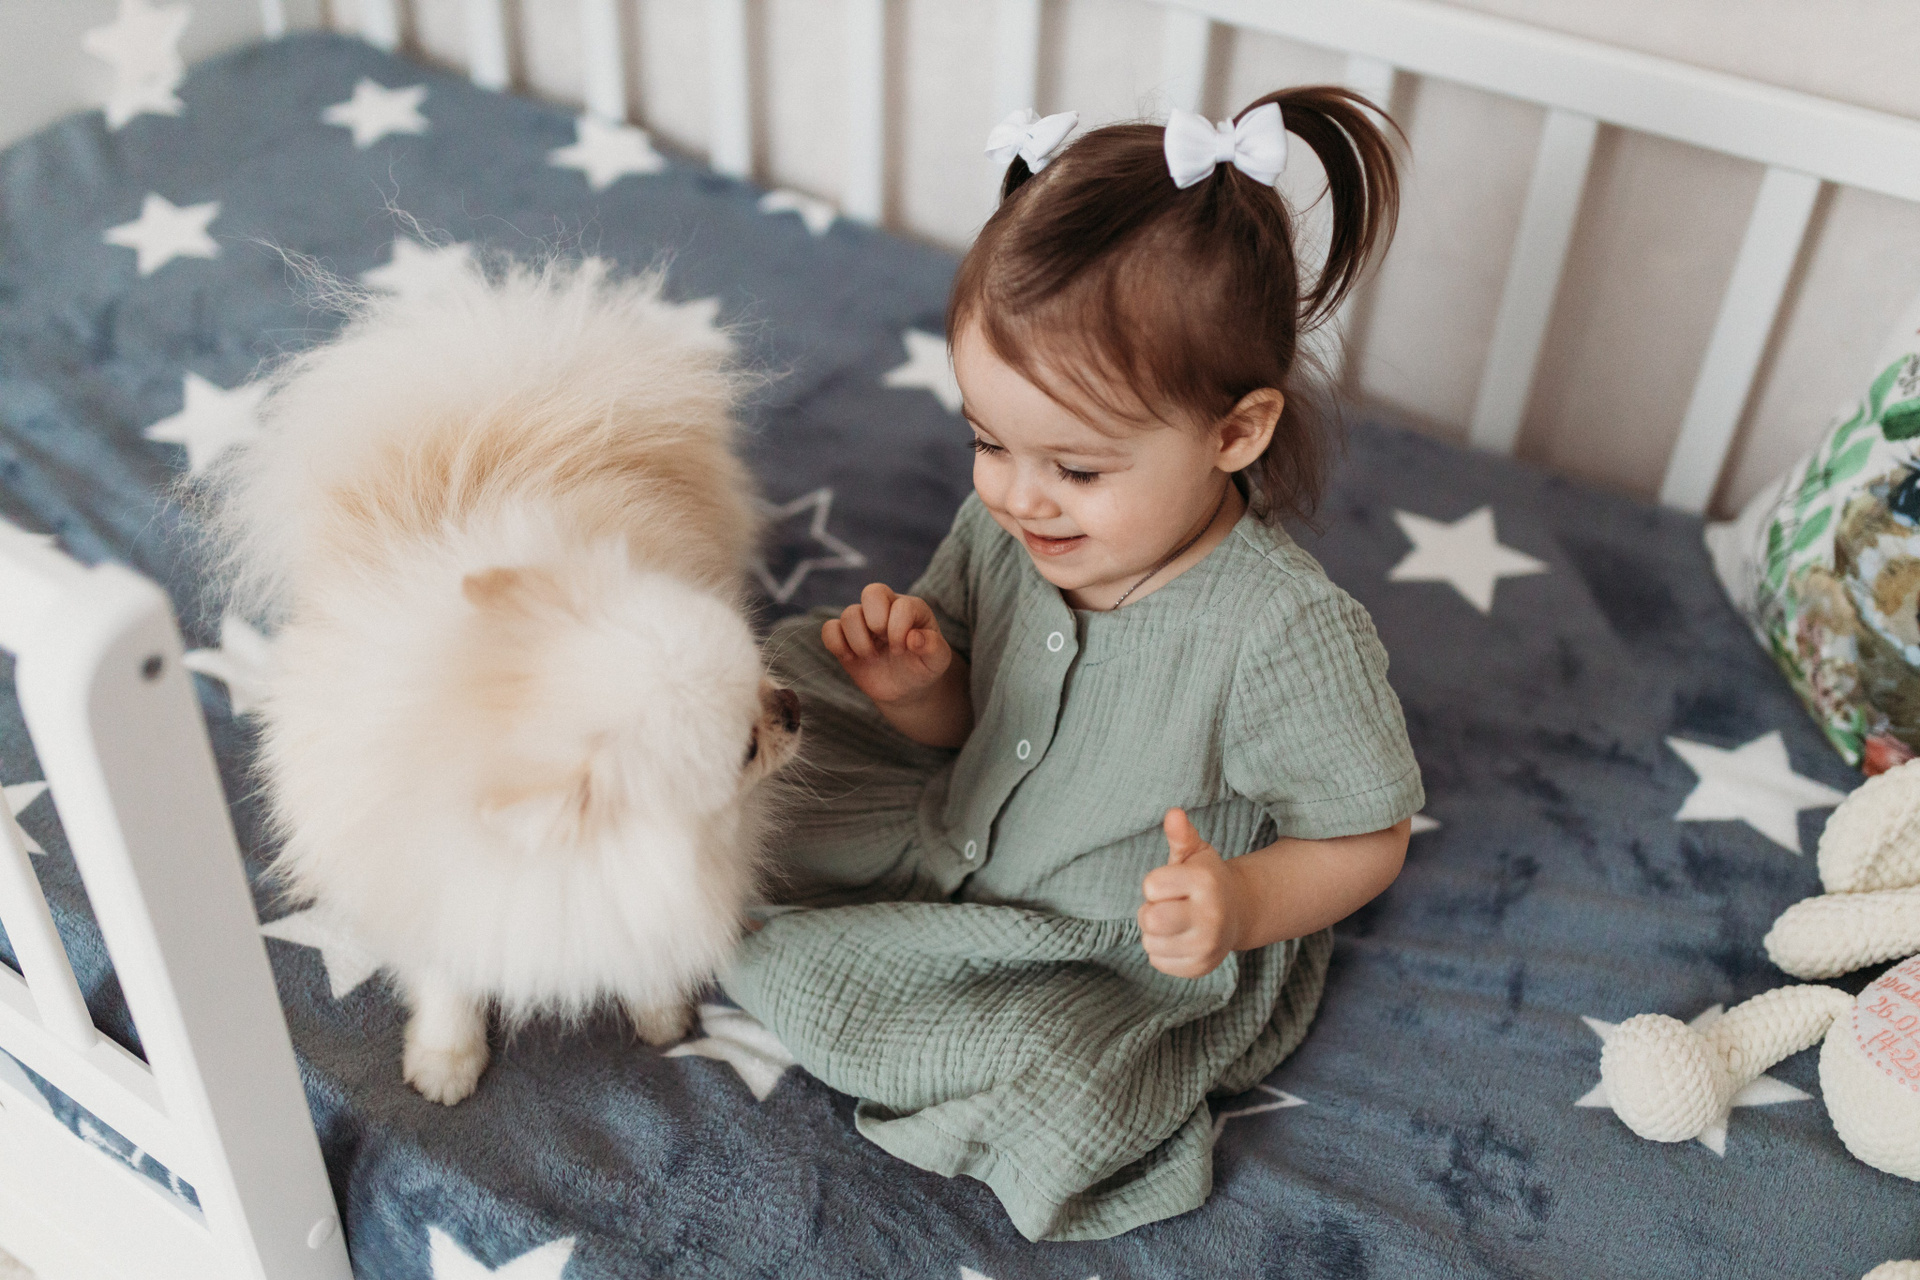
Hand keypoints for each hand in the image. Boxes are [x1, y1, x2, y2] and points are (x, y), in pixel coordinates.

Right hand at [823, 583, 953, 707]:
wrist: (906, 687)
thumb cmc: (923, 668)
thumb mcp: (938, 661)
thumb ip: (934, 647)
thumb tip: (914, 638)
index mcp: (910, 608)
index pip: (900, 605)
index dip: (898, 629)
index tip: (903, 650)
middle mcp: (885, 608)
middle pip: (871, 592)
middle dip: (876, 622)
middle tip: (885, 645)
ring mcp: (863, 622)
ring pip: (849, 614)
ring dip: (859, 641)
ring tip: (871, 657)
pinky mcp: (844, 637)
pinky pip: (829, 629)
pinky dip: (836, 644)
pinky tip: (851, 658)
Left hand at [1139, 808, 1245, 978]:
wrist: (1238, 912)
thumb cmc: (1206, 878)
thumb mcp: (1195, 852)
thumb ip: (1181, 834)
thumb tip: (1173, 813)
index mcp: (1206, 883)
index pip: (1151, 886)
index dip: (1156, 884)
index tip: (1173, 884)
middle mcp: (1211, 916)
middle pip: (1150, 920)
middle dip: (1150, 911)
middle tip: (1168, 905)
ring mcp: (1207, 946)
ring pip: (1150, 943)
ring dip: (1155, 932)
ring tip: (1176, 922)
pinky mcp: (1200, 967)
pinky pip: (1157, 961)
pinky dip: (1162, 951)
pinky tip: (1180, 939)